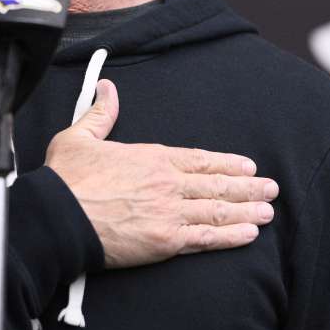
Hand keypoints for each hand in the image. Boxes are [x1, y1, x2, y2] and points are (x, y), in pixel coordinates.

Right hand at [45, 79, 279, 268]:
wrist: (59, 216)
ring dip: (247, 210)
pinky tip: (249, 234)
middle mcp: (167, 183)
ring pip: (218, 210)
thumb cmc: (66, 179)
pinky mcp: (166, 241)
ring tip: (268, 211)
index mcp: (151, 157)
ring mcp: (169, 212)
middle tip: (271, 188)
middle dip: (248, 186)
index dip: (225, 163)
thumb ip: (100, 114)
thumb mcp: (80, 136)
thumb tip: (107, 88)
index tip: (246, 165)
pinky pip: (206, 238)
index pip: (198, 158)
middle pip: (216, 184)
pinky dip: (230, 236)